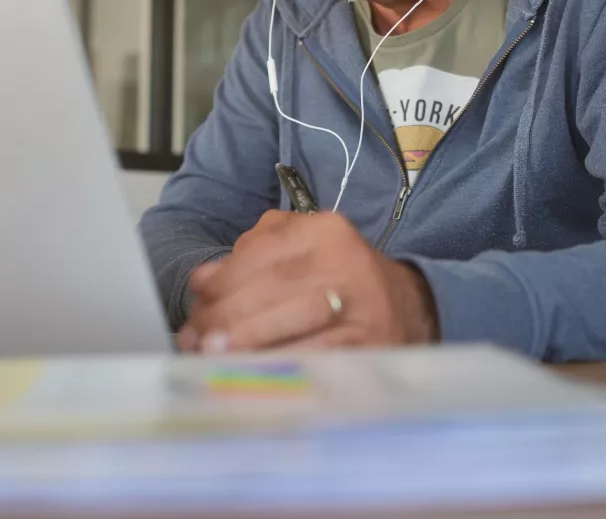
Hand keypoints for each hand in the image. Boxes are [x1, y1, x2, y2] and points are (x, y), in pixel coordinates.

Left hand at [177, 210, 438, 352]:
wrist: (409, 309)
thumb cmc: (340, 281)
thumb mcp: (300, 252)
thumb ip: (250, 257)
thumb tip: (201, 280)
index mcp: (323, 229)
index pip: (259, 254)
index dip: (221, 285)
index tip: (196, 309)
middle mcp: (345, 258)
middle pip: (270, 287)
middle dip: (225, 318)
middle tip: (198, 341)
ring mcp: (361, 302)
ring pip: (290, 321)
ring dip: (245, 344)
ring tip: (214, 358)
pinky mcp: (370, 343)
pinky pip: (315, 355)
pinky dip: (278, 367)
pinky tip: (252, 376)